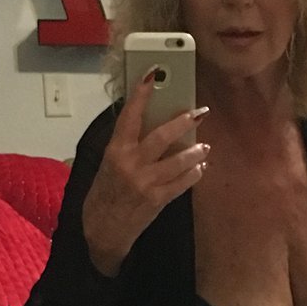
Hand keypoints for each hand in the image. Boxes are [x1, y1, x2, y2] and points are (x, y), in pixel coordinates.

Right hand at [81, 73, 209, 276]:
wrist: (102, 231)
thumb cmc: (104, 194)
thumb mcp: (108, 165)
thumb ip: (126, 145)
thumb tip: (149, 122)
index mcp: (114, 151)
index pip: (129, 116)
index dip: (141, 94)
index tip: (152, 74)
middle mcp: (130, 164)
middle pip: (162, 136)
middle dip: (183, 121)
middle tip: (199, 111)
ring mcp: (146, 183)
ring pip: (178, 160)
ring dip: (195, 150)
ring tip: (203, 145)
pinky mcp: (158, 200)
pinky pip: (183, 182)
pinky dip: (194, 173)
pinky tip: (200, 167)